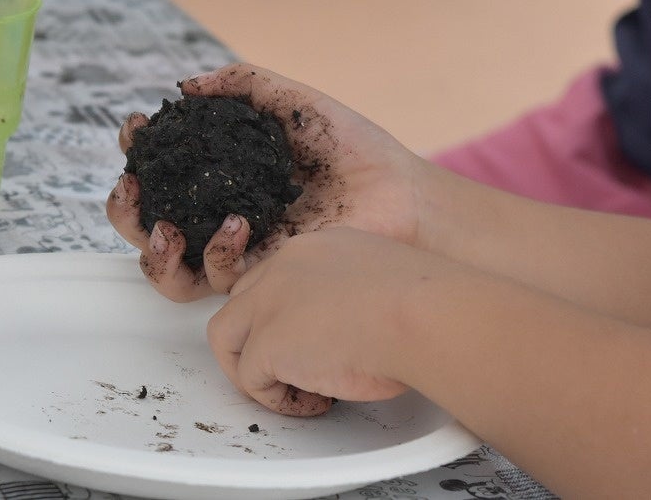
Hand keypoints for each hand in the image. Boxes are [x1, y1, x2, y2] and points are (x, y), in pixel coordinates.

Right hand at [107, 63, 431, 299]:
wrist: (398, 192)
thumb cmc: (352, 148)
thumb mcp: (292, 103)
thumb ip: (244, 84)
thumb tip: (188, 84)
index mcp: (219, 175)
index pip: (160, 171)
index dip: (137, 153)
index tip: (137, 128)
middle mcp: (217, 216)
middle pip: (146, 227)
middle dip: (124, 211)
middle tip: (132, 187)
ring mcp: (238, 252)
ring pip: (169, 271)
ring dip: (152, 251)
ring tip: (166, 228)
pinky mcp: (261, 279)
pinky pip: (217, 279)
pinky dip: (215, 253)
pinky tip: (235, 224)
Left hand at [207, 227, 438, 414]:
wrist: (422, 315)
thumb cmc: (425, 305)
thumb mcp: (384, 282)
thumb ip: (358, 296)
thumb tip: (358, 330)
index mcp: (315, 247)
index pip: (275, 277)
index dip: (285, 313)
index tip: (312, 338)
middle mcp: (282, 266)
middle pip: (241, 301)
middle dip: (258, 337)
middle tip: (293, 368)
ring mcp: (266, 303)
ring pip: (225, 335)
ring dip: (250, 369)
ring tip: (291, 391)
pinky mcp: (265, 343)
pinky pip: (249, 378)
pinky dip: (275, 399)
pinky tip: (314, 403)